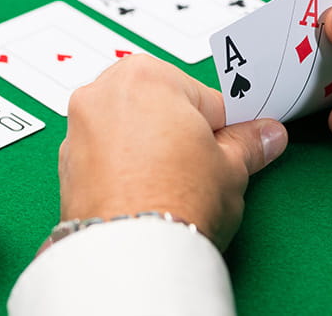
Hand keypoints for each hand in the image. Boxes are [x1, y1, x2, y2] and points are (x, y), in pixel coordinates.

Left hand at [59, 55, 286, 250]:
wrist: (131, 255)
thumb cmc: (177, 202)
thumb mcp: (230, 169)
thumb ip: (248, 144)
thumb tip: (266, 135)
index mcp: (146, 75)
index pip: (204, 97)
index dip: (223, 128)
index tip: (229, 146)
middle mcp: (103, 92)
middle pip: (160, 106)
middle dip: (180, 133)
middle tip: (199, 170)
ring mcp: (78, 128)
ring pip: (130, 130)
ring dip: (150, 149)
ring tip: (170, 186)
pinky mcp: (65, 164)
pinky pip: (105, 155)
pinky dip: (123, 168)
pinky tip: (143, 194)